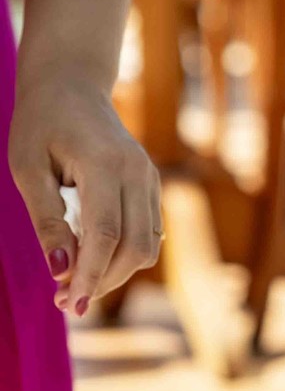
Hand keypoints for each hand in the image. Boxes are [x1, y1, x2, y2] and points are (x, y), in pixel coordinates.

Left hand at [9, 67, 161, 316]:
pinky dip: (122, 257)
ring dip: (114, 274)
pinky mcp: (151, 188)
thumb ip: (47, 220)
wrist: (71, 85)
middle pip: (133, 248)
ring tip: (76, 284)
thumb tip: (62, 271)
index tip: (68, 306)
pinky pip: (147, 236)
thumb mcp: (27, 169)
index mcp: (105, 163)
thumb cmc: (41, 124)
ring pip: (146, 248)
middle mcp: (137, 172)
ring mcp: (150, 180)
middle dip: (102, 282)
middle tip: (64, 303)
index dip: (89, 275)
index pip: (105, 234)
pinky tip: (92, 260)